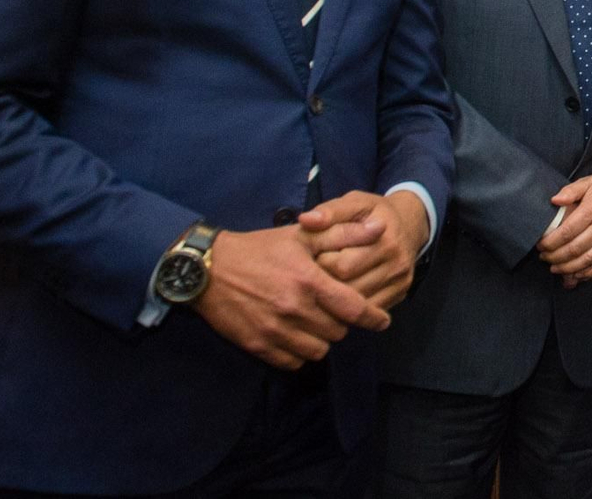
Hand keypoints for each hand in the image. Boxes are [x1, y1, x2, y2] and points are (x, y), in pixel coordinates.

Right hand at [193, 223, 390, 370]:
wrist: (208, 269)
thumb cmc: (259, 248)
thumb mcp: (302, 235)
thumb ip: (343, 234)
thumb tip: (378, 228)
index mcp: (309, 282)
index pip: (354, 309)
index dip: (374, 317)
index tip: (383, 321)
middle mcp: (294, 310)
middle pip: (338, 332)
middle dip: (342, 323)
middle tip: (335, 312)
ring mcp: (275, 331)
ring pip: (317, 351)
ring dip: (322, 340)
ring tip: (316, 324)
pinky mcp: (258, 346)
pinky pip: (292, 362)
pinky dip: (299, 353)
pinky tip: (296, 336)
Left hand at [302, 190, 429, 310]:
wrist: (410, 224)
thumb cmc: (374, 213)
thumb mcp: (355, 203)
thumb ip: (330, 211)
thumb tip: (305, 220)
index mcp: (384, 238)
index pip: (340, 264)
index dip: (318, 264)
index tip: (310, 257)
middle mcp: (396, 262)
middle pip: (348, 287)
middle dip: (325, 284)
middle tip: (312, 275)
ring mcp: (400, 282)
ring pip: (358, 305)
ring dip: (336, 300)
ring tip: (323, 286)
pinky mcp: (400, 295)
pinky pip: (369, 311)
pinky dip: (351, 309)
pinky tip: (340, 297)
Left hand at [540, 173, 591, 285]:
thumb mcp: (588, 181)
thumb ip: (570, 191)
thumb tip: (554, 200)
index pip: (566, 233)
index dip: (550, 243)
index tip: (541, 246)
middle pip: (574, 249)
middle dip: (555, 257)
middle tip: (544, 258)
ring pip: (587, 260)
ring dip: (569, 269)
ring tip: (556, 268)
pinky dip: (590, 273)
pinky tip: (578, 274)